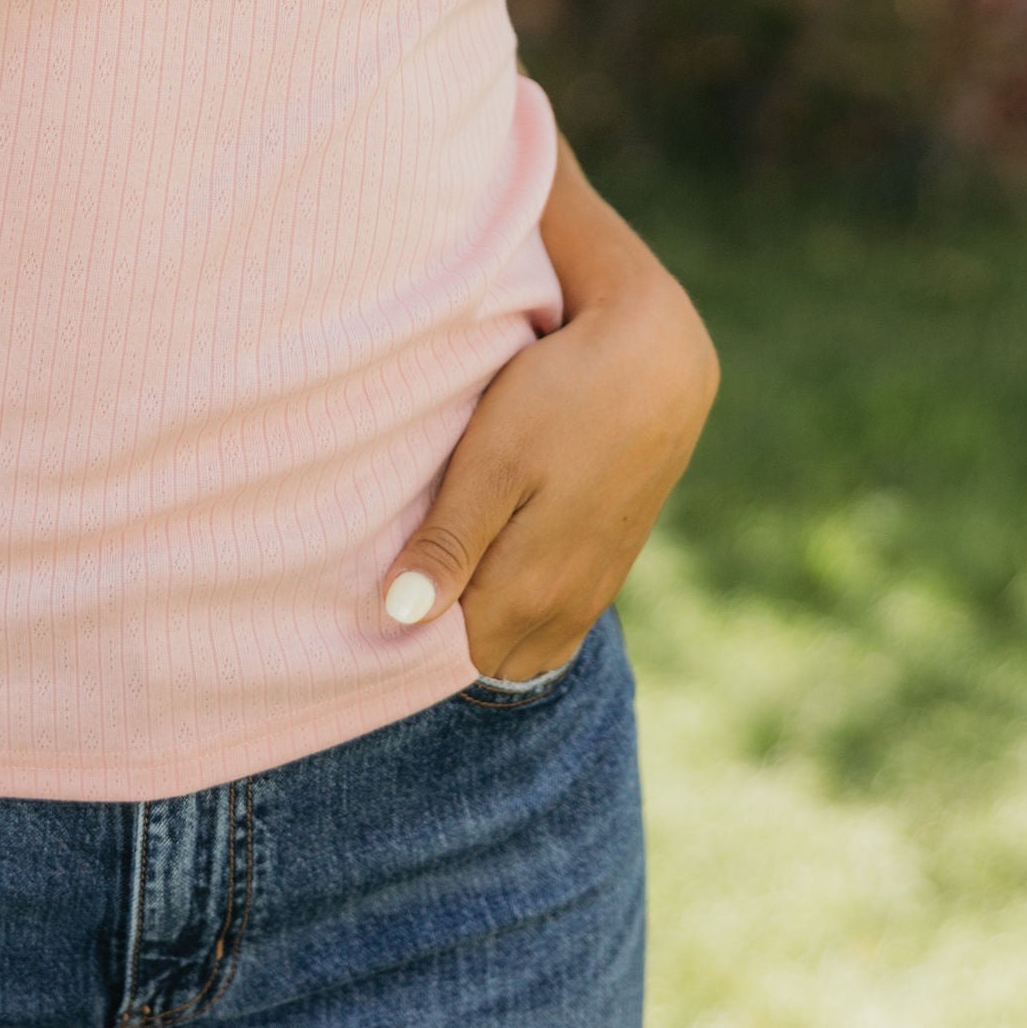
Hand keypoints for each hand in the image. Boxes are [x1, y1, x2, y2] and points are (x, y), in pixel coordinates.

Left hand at [383, 164, 717, 681]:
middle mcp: (562, 609)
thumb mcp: (494, 460)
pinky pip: (550, 624)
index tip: (367, 606)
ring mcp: (590, 593)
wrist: (659, 363)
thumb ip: (450, 542)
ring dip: (478, 628)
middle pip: (483, 663)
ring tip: (435, 578)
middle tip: (390, 590)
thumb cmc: (563, 399)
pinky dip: (515, 613)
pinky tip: (488, 569)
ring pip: (519, 648)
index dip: (405, 644)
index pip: (449, 662)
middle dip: (438, 644)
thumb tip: (402, 615)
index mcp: (525, 591)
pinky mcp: (606, 569)